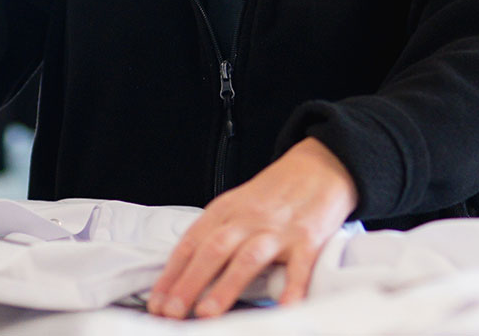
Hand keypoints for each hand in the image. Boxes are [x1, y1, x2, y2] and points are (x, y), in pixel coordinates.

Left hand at [145, 137, 357, 318]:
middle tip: (171, 312)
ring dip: (225, 286)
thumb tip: (186, 275)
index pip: (191, 243)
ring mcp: (279, 229)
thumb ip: (217, 232)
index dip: (172, 274)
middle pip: (213, 249)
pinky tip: (284, 308)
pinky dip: (291, 288)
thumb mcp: (239, 203)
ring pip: (247, 257)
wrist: (321, 165)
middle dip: (189, 283)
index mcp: (227, 210)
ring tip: (208, 313)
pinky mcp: (309, 238)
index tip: (157, 302)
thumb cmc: (277, 192)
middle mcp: (249, 218)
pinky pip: (299, 266)